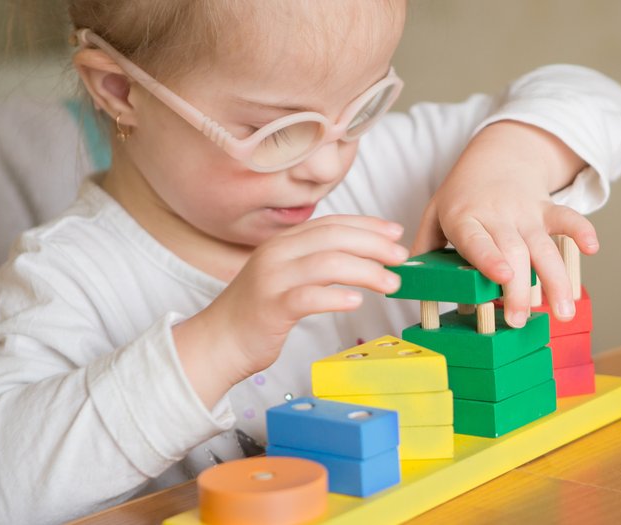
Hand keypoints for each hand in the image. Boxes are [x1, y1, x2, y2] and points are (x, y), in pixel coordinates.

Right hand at [174, 215, 407, 406]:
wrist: (217, 343)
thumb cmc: (258, 313)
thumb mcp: (286, 277)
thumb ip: (314, 262)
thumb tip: (360, 256)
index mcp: (283, 243)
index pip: (332, 224)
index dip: (367, 225)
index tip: (396, 232)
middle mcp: (277, 254)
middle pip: (334, 238)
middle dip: (374, 244)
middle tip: (402, 257)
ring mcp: (272, 279)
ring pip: (327, 264)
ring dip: (365, 271)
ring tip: (391, 283)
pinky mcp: (270, 308)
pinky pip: (308, 297)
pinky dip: (335, 297)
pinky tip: (356, 301)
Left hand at [412, 121, 598, 327]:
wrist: (497, 154)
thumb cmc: (461, 195)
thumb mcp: (435, 214)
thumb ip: (425, 247)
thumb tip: (408, 283)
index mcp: (465, 217)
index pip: (477, 240)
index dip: (490, 258)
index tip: (502, 276)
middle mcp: (497, 215)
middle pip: (514, 252)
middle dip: (520, 288)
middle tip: (521, 321)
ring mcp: (525, 213)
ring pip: (543, 246)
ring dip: (556, 280)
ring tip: (563, 312)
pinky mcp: (546, 210)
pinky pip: (566, 218)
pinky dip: (581, 230)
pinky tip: (593, 248)